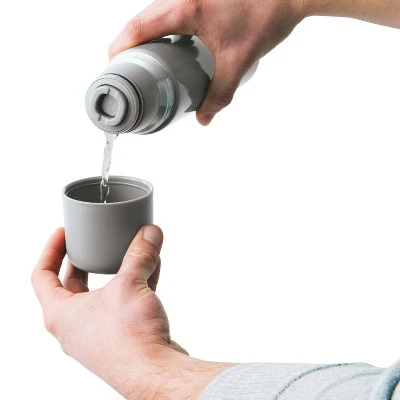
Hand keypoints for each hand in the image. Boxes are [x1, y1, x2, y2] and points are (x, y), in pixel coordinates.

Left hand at [32, 226, 230, 398]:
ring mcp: (99, 332)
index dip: (50, 249)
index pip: (42, 275)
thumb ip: (140, 255)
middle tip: (91, 242)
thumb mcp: (130, 285)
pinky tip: (151, 269)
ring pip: (102, 293)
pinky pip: (124, 302)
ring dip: (115, 270)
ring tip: (126, 251)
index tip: (63, 232)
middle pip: (73, 284)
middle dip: (84, 259)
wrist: (155, 373)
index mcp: (62, 313)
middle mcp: (76, 325)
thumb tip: (150, 232)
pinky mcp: (122, 335)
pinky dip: (135, 283)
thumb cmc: (129, 338)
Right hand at [109, 0, 304, 125]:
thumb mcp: (238, 62)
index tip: (113, 68)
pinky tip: (169, 50)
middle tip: (128, 72)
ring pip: (154, 16)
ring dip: (145, 39)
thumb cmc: (266, 16)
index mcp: (185, 8)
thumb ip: (220, 94)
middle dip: (129, 47)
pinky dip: (161, 32)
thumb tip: (204, 117)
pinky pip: (168, 15)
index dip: (120, 48)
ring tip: (145, 65)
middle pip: (141, 21)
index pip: (138, 27)